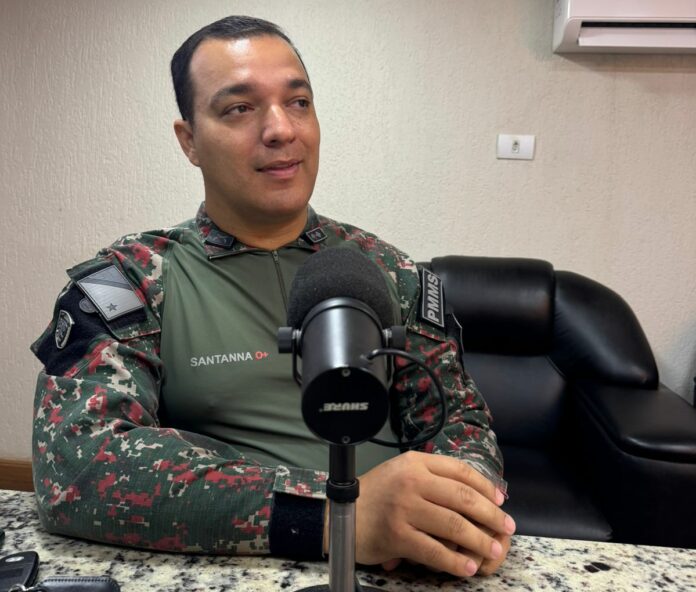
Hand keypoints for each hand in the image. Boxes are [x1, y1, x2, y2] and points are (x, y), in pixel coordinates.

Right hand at [333, 451, 514, 576]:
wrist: (340, 515)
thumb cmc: (375, 495)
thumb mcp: (401, 473)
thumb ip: (431, 477)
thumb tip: (474, 493)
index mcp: (415, 463)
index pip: (459, 471)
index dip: (485, 487)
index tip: (500, 500)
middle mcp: (411, 481)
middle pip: (462, 497)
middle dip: (490, 514)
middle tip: (506, 527)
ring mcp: (404, 508)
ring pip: (453, 525)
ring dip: (479, 540)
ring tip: (493, 550)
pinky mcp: (397, 535)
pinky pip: (434, 550)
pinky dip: (455, 561)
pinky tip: (467, 566)